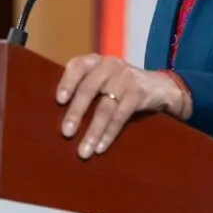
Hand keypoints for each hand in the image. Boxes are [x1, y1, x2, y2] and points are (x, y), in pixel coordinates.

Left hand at [55, 53, 191, 158]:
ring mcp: (125, 78)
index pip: (77, 66)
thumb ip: (83, 86)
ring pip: (105, 107)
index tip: (59, 100)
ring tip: (83, 151)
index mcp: (95, 61)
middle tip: (66, 133)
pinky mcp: (139, 93)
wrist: (159, 86)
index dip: (67, 82)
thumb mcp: (102, 78)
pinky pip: (121, 116)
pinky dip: (109, 133)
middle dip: (76, 112)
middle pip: (89, 89)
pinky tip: (101, 147)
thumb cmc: (119, 85)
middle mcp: (109, 66)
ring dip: (93, 131)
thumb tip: (53, 113)